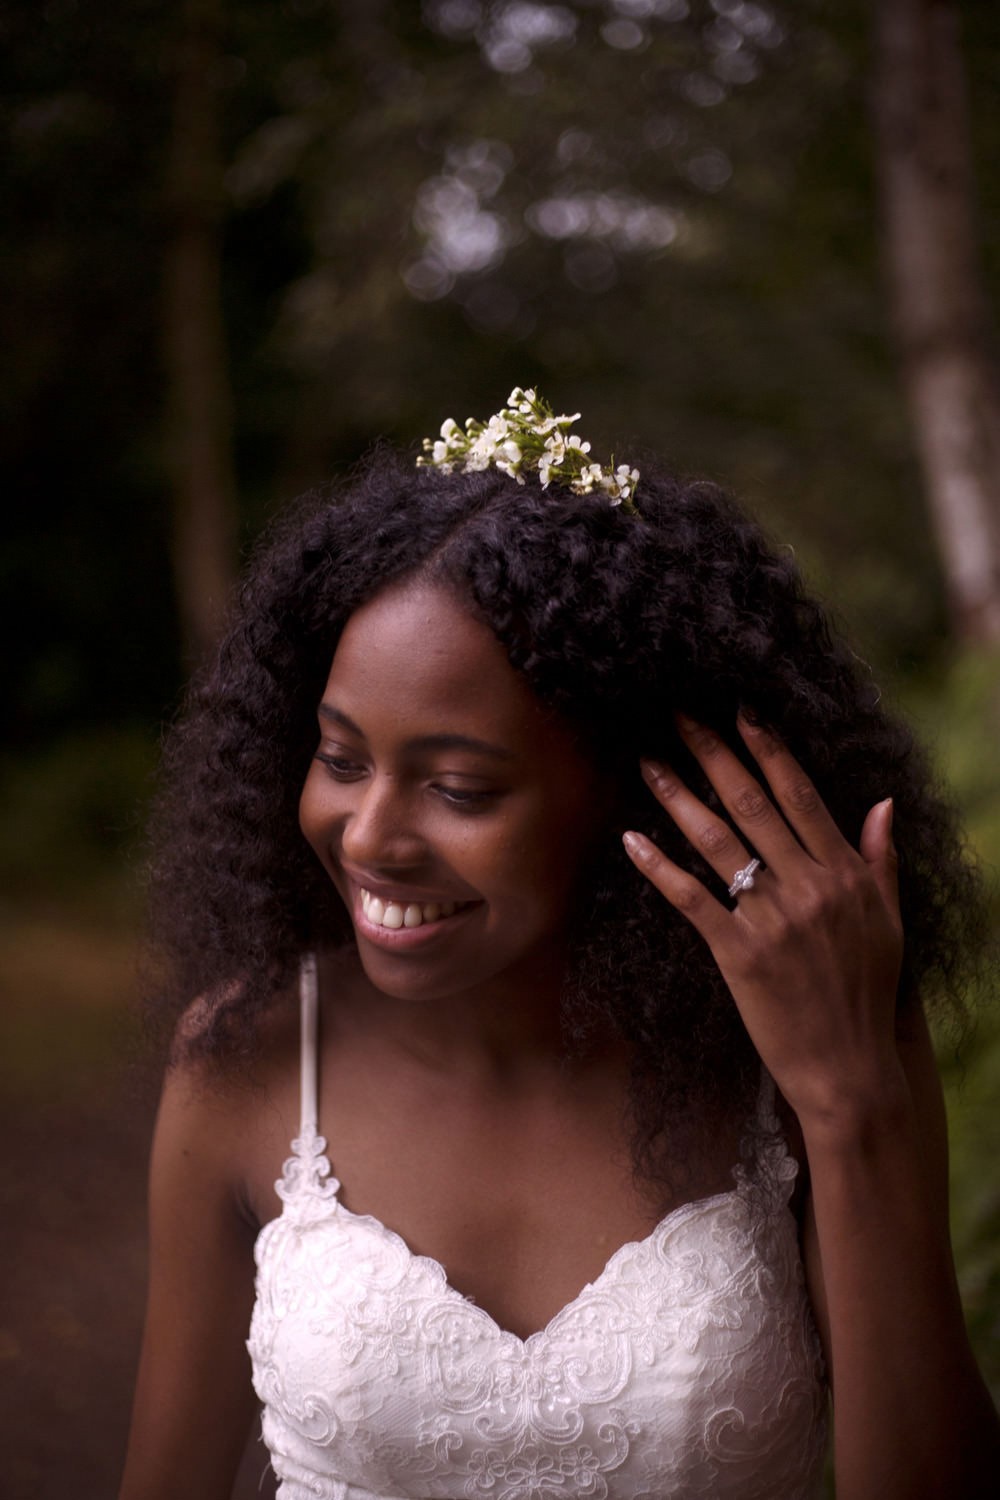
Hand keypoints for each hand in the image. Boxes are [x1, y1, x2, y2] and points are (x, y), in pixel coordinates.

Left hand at [622, 713, 904, 1126]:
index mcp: (845, 873)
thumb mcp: (889, 922)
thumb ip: (881, 861)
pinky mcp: (739, 953)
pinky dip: (659, 866)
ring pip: (717, 843)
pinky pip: (691, 898)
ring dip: (678, 797)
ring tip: (649, 762)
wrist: (848, 1067)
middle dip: (712, 754)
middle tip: (678, 716)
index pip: (800, 795)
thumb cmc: (867, 994)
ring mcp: (772, 919)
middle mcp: (809, 887)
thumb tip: (883, 805)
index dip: (767, 750)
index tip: (740, 712)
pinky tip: (631, 838)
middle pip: (751, 805)